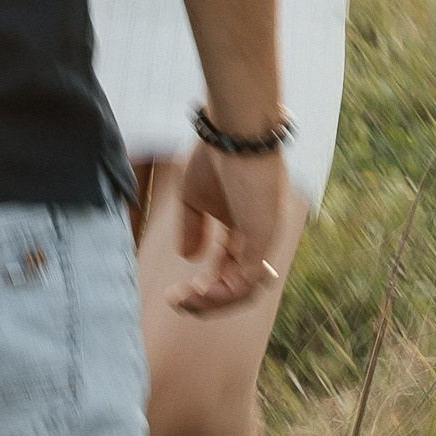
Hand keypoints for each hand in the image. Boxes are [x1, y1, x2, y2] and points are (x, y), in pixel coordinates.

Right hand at [170, 141, 289, 313]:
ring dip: (212, 302)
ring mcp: (262, 239)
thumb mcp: (194, 197)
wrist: (233, 133)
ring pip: (242, 290)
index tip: (172, 294)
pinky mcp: (263, 237)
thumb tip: (188, 257)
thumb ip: (192, 227)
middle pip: (235, 287)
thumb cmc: (215, 156)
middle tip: (176, 301)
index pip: (227, 272)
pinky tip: (200, 292)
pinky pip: (246, 279)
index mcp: (242, 229)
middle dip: (204, 301)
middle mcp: (256, 238)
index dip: (201, 289)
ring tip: (186, 299)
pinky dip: (224, 293)